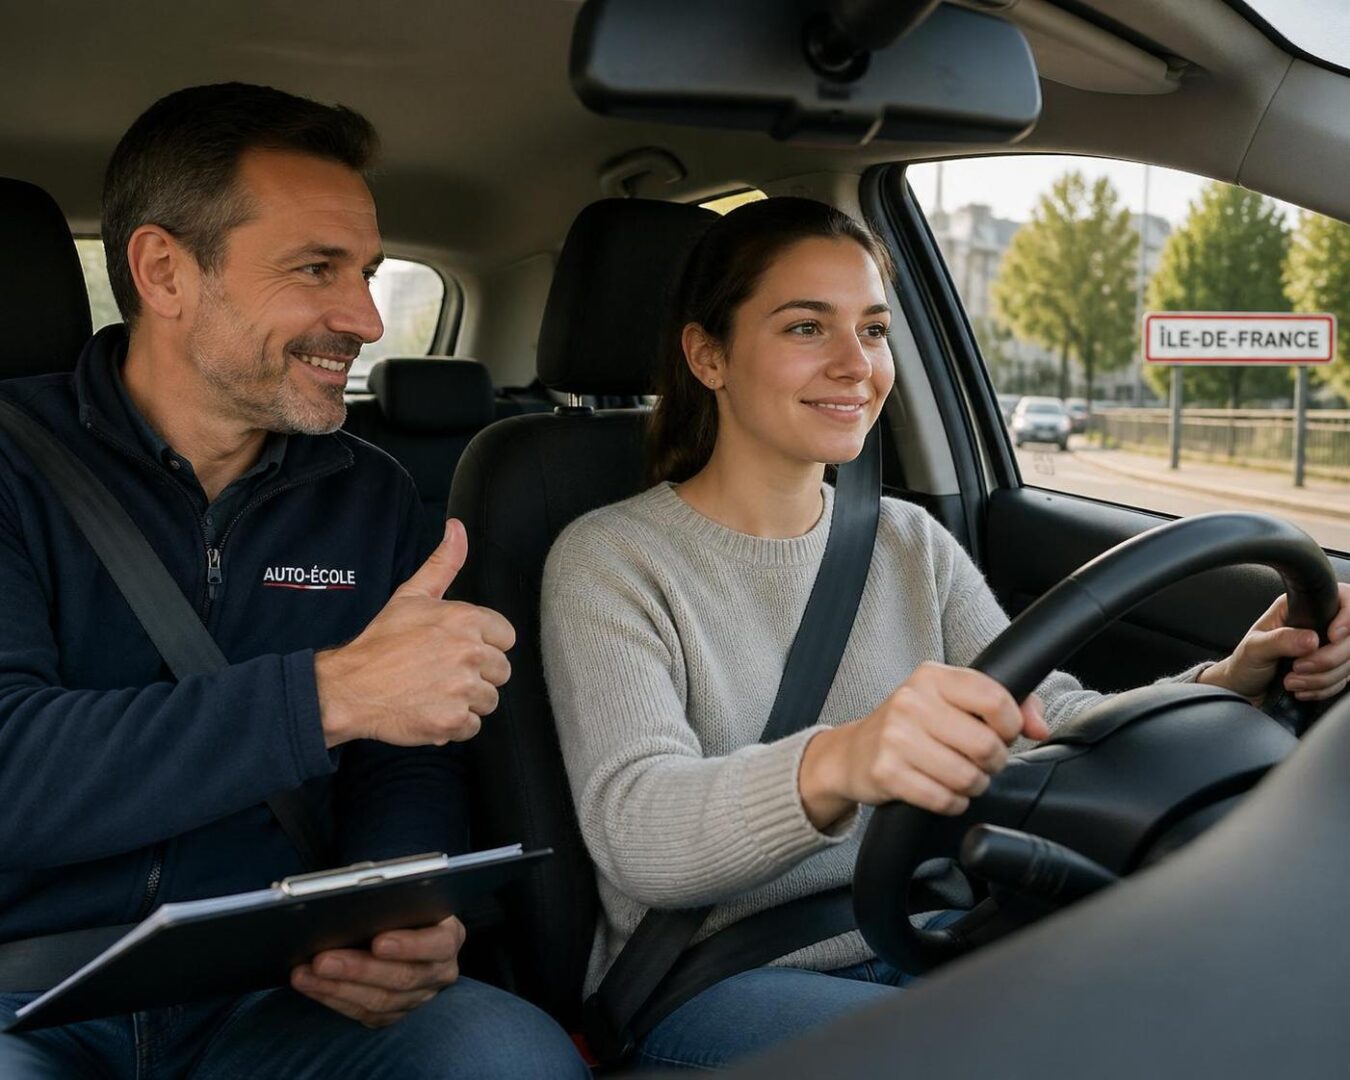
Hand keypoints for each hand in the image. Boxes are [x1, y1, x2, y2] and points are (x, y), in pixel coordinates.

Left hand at [290, 915, 465, 1027]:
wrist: (407, 931)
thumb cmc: (403, 906)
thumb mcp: (407, 898)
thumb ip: (391, 902)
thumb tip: (354, 904)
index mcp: (450, 936)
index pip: (437, 944)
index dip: (409, 945)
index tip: (378, 941)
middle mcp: (441, 971)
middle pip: (403, 977)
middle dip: (359, 969)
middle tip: (322, 959)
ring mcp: (419, 997)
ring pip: (380, 1001)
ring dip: (337, 988)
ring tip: (305, 973)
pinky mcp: (396, 1014)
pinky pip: (365, 1015)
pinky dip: (334, 1000)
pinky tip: (311, 986)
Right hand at [314, 519, 515, 747]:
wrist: (349, 686)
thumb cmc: (381, 642)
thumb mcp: (412, 595)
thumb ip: (444, 563)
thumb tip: (457, 529)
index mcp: (467, 620)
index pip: (505, 637)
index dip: (482, 644)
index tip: (456, 649)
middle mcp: (470, 652)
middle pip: (500, 671)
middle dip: (476, 674)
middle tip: (441, 672)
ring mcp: (462, 689)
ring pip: (489, 700)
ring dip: (466, 701)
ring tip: (434, 690)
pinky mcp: (453, 721)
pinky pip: (473, 726)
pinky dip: (454, 724)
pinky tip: (430, 709)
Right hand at [799, 661, 1046, 828]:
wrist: (852, 753)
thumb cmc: (913, 726)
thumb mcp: (952, 701)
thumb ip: (1007, 704)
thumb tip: (1040, 727)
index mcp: (932, 677)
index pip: (995, 698)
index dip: (1011, 725)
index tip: (1002, 733)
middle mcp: (911, 701)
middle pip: (986, 745)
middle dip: (993, 762)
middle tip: (981, 762)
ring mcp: (896, 737)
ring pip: (967, 777)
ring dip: (974, 786)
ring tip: (961, 777)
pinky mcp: (887, 772)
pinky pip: (944, 800)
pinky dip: (953, 803)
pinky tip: (942, 791)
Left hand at [1200, 583, 1349, 702]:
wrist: (1244, 691)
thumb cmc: (1245, 663)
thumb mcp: (1254, 648)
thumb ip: (1280, 640)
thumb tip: (1312, 639)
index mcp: (1300, 608)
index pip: (1342, 599)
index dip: (1347, 618)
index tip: (1333, 637)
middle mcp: (1318, 624)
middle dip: (1328, 659)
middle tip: (1298, 667)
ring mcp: (1328, 648)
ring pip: (1349, 662)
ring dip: (1322, 678)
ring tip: (1291, 681)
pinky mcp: (1332, 669)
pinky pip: (1345, 680)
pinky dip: (1324, 688)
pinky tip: (1301, 689)